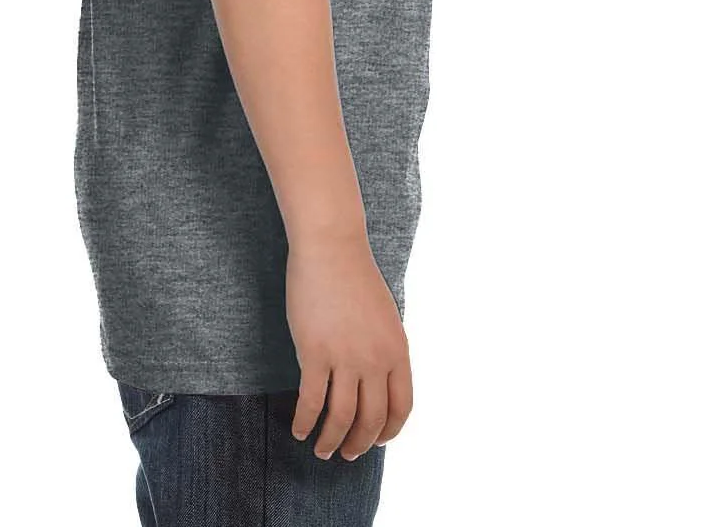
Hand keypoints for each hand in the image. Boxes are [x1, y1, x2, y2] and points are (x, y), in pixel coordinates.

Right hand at [285, 228, 412, 460]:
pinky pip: (311, 401)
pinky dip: (305, 421)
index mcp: (398, 351)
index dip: (389, 432)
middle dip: (358, 444)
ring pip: (341, 418)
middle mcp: (376, 360)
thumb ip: (384, 351)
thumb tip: (376, 383)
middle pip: (371, 420)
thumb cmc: (354, 277)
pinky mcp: (315, 353)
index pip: (401, 408)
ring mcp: (346, 358)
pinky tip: (299, 428)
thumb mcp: (385, 317)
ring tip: (322, 449)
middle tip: (346, 454)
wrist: (332, 246)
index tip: (376, 441)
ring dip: (331, 441)